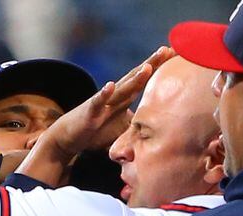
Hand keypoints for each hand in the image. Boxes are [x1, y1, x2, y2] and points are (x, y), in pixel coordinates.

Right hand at [42, 46, 175, 155]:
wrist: (68, 137)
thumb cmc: (94, 131)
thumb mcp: (121, 128)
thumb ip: (137, 124)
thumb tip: (160, 129)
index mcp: (123, 98)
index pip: (143, 80)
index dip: (158, 68)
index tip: (174, 55)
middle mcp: (114, 96)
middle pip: (135, 77)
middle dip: (151, 64)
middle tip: (167, 50)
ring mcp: (102, 103)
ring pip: (120, 88)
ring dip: (134, 78)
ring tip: (148, 67)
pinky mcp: (89, 112)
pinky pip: (97, 101)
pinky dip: (103, 93)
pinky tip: (110, 85)